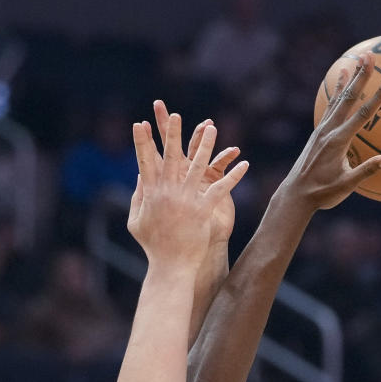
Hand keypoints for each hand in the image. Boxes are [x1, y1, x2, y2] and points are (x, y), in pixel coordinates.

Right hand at [127, 112, 247, 271]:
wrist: (170, 266)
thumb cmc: (153, 246)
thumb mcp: (136, 221)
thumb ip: (137, 197)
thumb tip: (140, 176)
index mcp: (150, 193)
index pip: (144, 162)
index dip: (141, 143)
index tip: (138, 124)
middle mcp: (167, 193)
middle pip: (170, 157)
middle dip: (171, 134)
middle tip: (173, 114)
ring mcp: (185, 200)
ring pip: (197, 166)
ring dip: (205, 145)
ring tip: (211, 127)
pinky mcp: (202, 210)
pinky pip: (220, 189)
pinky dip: (234, 177)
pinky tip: (244, 164)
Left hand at [279, 52, 380, 212]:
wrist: (295, 194)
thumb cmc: (322, 193)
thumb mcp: (346, 185)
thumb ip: (366, 171)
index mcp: (338, 142)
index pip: (361, 116)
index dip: (376, 99)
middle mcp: (328, 131)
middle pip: (348, 98)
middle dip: (361, 76)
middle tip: (371, 55)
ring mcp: (322, 130)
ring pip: (339, 98)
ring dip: (350, 78)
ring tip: (358, 58)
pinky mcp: (319, 132)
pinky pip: (331, 105)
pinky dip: (337, 90)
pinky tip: (341, 78)